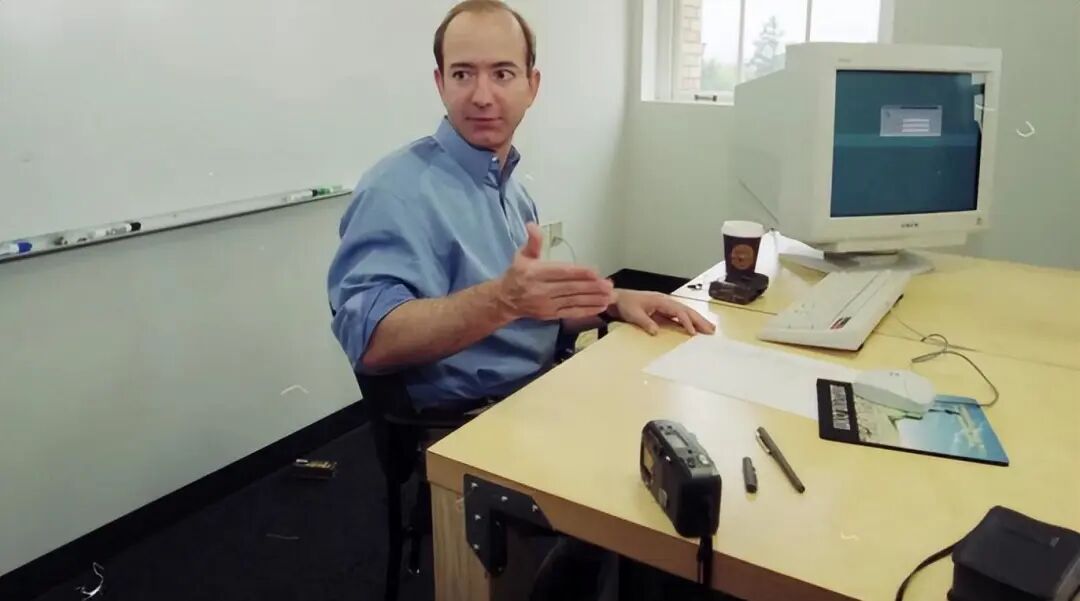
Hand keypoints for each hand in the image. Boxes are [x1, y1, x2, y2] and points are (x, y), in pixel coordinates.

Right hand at [494, 223, 615, 320]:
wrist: (506, 300)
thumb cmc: (517, 274)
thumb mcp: (522, 255)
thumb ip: (532, 242)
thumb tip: (532, 225)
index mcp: (535, 273)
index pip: (560, 272)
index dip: (578, 272)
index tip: (595, 271)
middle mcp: (541, 290)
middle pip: (571, 288)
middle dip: (592, 287)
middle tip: (609, 284)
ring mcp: (547, 304)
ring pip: (574, 301)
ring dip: (594, 299)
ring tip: (610, 296)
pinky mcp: (551, 315)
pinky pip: (572, 312)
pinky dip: (587, 310)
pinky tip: (601, 306)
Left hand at [607, 290, 715, 335]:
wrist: (618, 298)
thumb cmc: (626, 304)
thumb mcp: (633, 314)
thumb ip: (645, 322)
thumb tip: (656, 331)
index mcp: (661, 300)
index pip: (678, 311)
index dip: (686, 321)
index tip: (693, 332)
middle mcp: (666, 301)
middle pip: (687, 310)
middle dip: (699, 320)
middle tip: (711, 330)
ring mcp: (666, 304)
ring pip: (686, 312)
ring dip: (698, 320)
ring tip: (710, 329)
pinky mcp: (664, 309)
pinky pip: (680, 315)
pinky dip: (689, 321)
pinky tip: (696, 328)